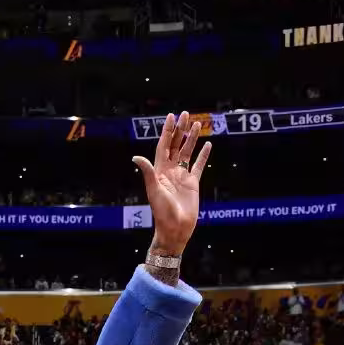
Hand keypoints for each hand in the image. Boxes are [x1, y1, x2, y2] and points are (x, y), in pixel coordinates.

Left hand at [132, 111, 211, 255]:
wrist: (175, 229)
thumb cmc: (162, 213)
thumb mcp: (154, 191)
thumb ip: (148, 173)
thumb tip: (136, 157)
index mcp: (159, 171)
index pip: (164, 146)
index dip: (167, 131)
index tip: (171, 117)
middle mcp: (170, 171)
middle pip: (176, 145)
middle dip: (180, 130)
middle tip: (186, 114)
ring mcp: (182, 176)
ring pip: (188, 153)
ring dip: (192, 139)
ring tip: (197, 124)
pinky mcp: (193, 183)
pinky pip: (199, 166)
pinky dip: (203, 155)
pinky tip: (207, 144)